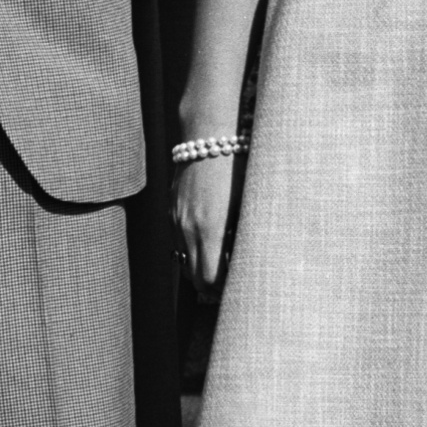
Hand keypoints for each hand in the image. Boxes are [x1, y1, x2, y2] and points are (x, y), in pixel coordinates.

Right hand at [172, 143, 241, 294]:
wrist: (209, 134)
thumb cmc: (240, 166)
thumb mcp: (250, 203)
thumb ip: (248, 236)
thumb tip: (253, 262)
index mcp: (209, 230)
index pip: (208, 279)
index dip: (222, 291)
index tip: (237, 292)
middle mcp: (187, 228)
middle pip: (192, 275)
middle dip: (210, 286)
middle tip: (230, 288)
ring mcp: (176, 218)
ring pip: (183, 258)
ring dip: (199, 267)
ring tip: (221, 267)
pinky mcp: (172, 207)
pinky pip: (178, 240)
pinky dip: (192, 249)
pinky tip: (208, 243)